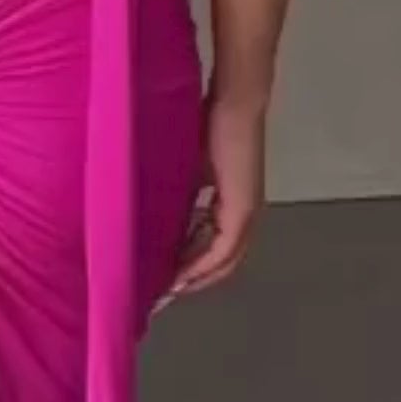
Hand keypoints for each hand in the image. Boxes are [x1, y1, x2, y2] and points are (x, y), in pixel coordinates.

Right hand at [167, 94, 265, 299]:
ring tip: (168, 291)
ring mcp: (246, 214)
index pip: (215, 247)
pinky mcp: (241, 210)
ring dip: (196, 278)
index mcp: (233, 204)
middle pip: (222, 263)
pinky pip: (221, 250)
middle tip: (163, 295)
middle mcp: (244, 215)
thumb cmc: (210, 125)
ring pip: (223, 261)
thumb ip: (179, 193)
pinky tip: (180, 277)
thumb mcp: (188, 168)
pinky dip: (201, 266)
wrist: (234, 106)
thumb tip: (154, 214)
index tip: (164, 278)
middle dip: (193, 281)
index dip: (192, 266)